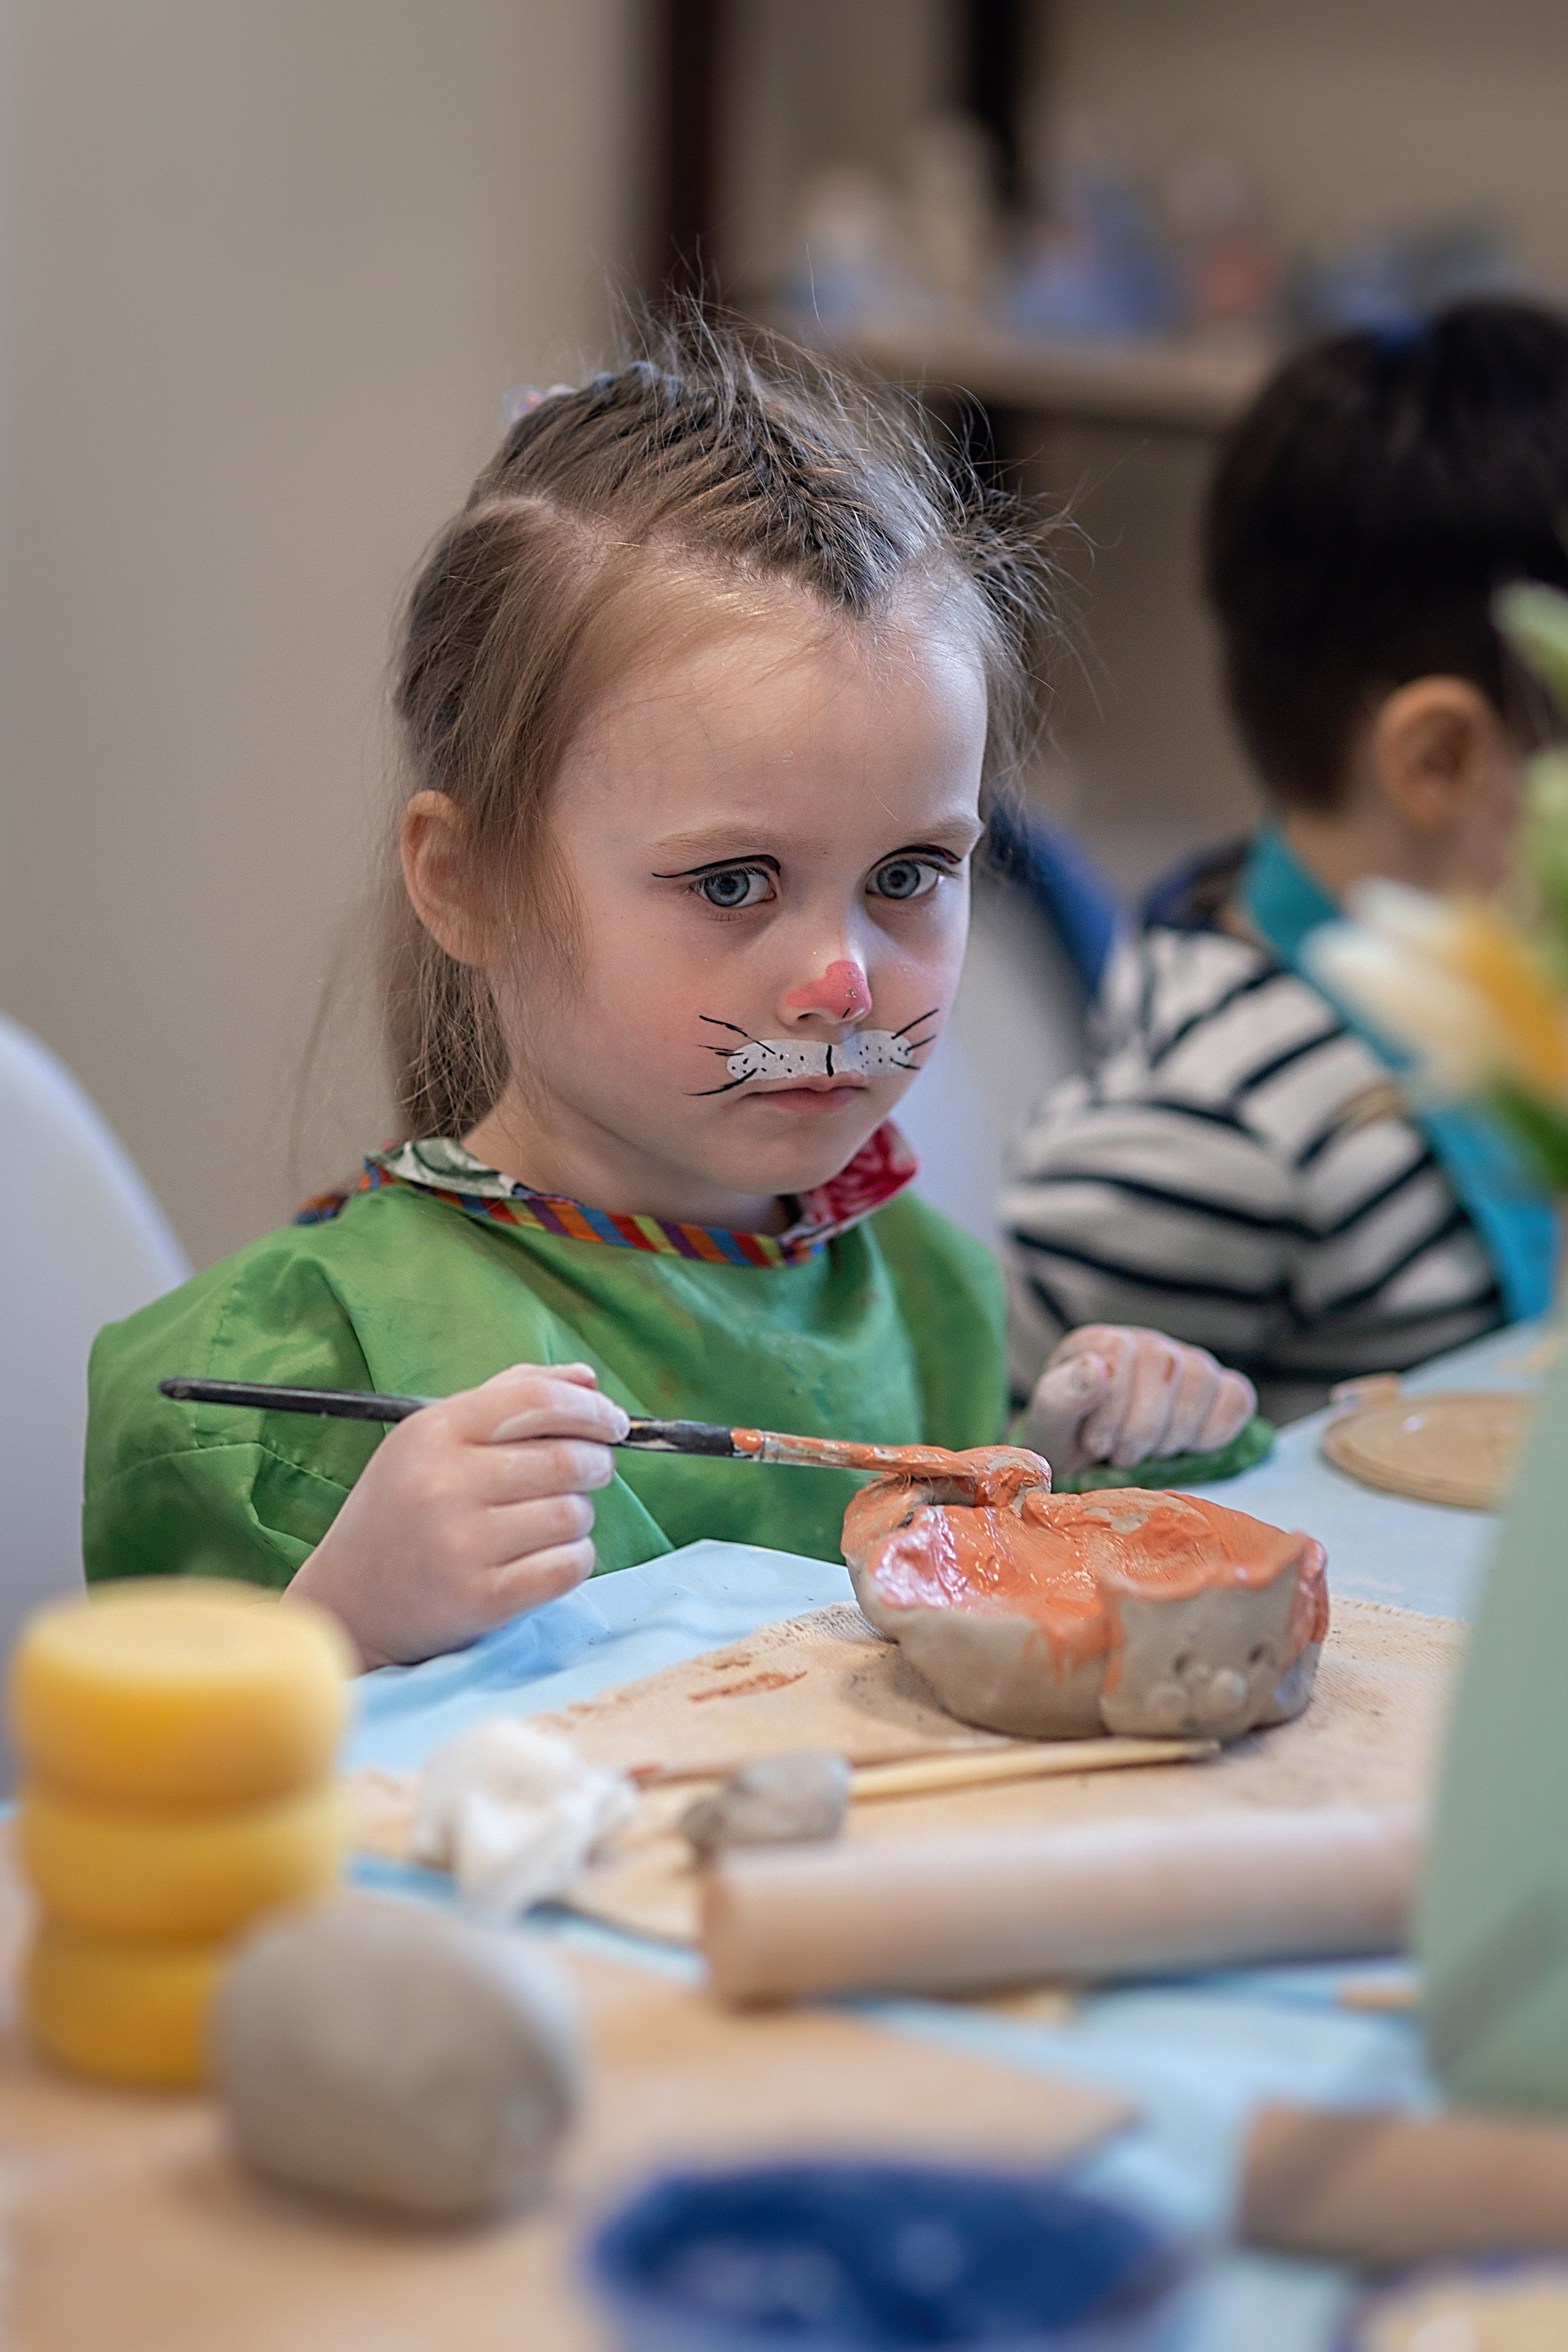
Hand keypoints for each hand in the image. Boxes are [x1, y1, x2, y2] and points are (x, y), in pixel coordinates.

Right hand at [284, 1363, 627, 1667]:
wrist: (348, 1603)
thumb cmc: (402, 1511)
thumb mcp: (435, 1440)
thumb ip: (510, 1396)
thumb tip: (586, 1377)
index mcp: (434, 1433)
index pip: (536, 1401)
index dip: (590, 1408)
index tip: (614, 1423)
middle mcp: (443, 1484)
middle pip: (566, 1459)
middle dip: (594, 1464)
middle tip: (585, 1475)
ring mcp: (460, 1545)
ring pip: (573, 1515)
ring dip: (577, 1518)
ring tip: (544, 1524)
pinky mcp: (481, 1600)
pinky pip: (569, 1566)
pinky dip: (573, 1560)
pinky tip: (544, 1559)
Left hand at [1025, 1325, 1254, 1478]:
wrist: (1093, 1471)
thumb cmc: (1069, 1444)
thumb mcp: (1049, 1427)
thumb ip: (1061, 1396)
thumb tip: (1094, 1367)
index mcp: (1100, 1343)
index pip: (1124, 1350)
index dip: (1114, 1404)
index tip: (1098, 1444)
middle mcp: (1147, 1344)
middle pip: (1167, 1363)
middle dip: (1143, 1426)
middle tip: (1122, 1457)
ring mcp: (1186, 1364)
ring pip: (1203, 1378)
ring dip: (1176, 1431)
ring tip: (1150, 1455)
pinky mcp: (1217, 1390)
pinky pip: (1237, 1396)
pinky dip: (1216, 1429)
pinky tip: (1188, 1449)